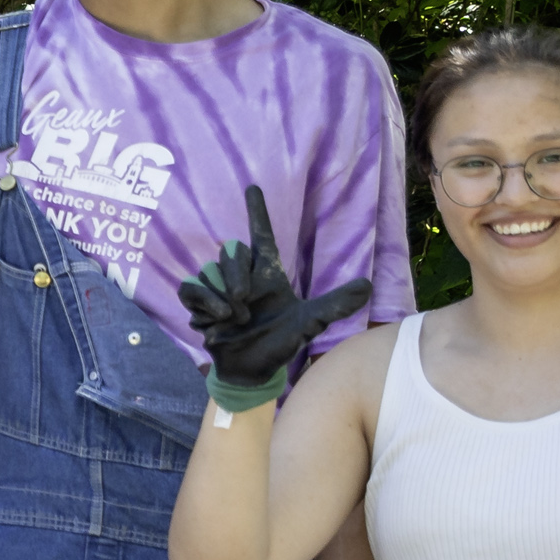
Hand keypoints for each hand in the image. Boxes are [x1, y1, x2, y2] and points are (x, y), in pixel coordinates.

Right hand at [177, 183, 371, 406]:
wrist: (253, 371)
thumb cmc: (281, 343)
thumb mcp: (310, 322)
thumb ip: (334, 304)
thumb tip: (368, 286)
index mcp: (267, 274)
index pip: (262, 236)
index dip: (257, 212)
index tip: (253, 188)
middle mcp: (243, 277)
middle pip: (231, 251)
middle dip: (236, 275)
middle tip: (244, 303)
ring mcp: (219, 290)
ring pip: (210, 271)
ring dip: (221, 296)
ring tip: (233, 319)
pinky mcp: (200, 305)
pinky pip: (191, 289)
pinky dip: (204, 302)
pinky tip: (216, 321)